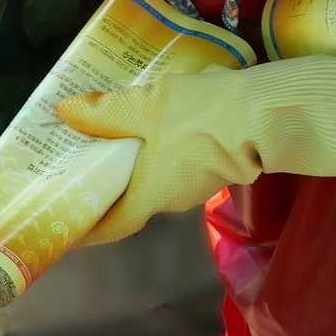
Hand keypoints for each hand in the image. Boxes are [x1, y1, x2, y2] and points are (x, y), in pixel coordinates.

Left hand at [56, 66, 261, 245]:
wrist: (270, 111)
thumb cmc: (201, 117)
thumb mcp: (144, 107)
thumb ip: (105, 112)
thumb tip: (66, 111)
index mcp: (150, 196)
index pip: (111, 225)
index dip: (86, 229)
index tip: (66, 226)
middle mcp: (173, 199)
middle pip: (131, 199)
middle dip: (106, 187)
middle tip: (79, 167)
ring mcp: (198, 183)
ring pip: (156, 177)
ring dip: (134, 164)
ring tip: (108, 139)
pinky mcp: (217, 164)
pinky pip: (176, 161)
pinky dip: (158, 150)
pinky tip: (149, 126)